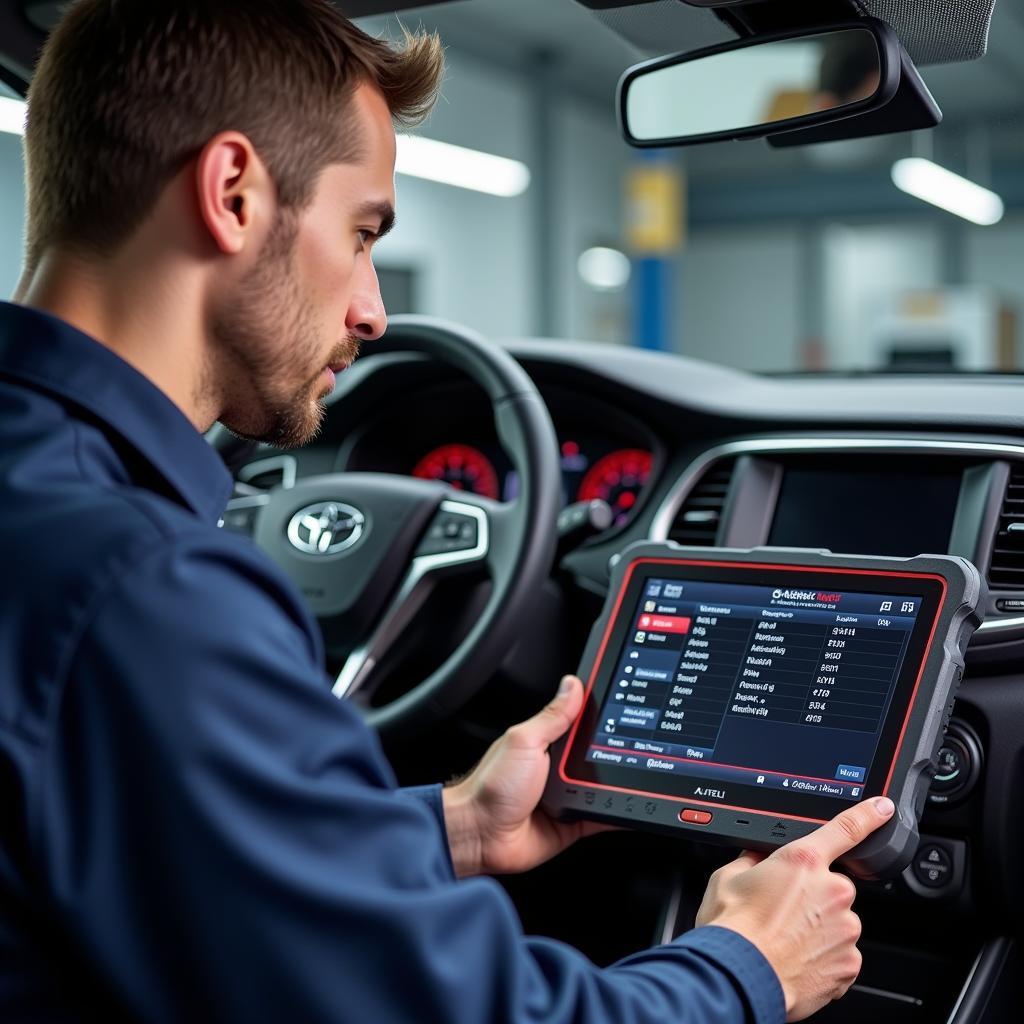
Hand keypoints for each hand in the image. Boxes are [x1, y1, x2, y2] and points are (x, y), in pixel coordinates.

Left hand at [441, 675, 610, 876]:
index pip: (581, 721)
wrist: (482, 836)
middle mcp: (559, 767)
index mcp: (547, 742)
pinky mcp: (574, 822)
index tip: (622, 703)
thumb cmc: (491, 788)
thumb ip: (552, 717)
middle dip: (615, 750)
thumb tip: (572, 685)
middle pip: (598, 752)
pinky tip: (628, 803)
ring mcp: (568, 794)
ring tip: (629, 775)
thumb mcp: (525, 741)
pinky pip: (602, 815)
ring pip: (605, 783)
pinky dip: (616, 811)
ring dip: (616, 781)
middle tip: (632, 746)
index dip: (600, 713)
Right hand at [695, 796, 894, 1021]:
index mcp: (802, 860)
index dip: (869, 815)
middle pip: (832, 886)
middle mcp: (831, 890)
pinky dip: (823, 957)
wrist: (740, 978)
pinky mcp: (849, 963)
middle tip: (783, 914)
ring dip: (818, 929)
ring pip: (837, 922)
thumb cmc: (733, 928)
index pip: (845, 828)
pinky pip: (840, 954)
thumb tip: (756, 858)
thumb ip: (752, 861)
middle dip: (813, 898)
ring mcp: (844, 928)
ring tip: (786, 941)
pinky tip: (798, 960)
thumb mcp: (728, 878)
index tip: (883, 808)